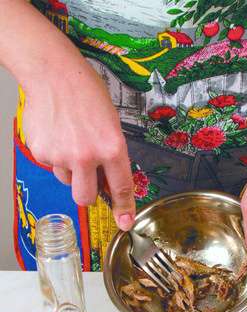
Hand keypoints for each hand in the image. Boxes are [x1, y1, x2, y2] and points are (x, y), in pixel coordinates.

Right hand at [23, 55, 134, 230]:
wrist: (54, 74)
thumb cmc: (86, 94)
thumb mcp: (112, 124)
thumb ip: (112, 156)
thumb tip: (110, 182)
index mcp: (111, 148)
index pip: (121, 187)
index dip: (124, 209)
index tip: (124, 222)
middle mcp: (86, 156)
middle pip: (86, 198)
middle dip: (88, 193)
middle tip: (88, 176)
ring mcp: (61, 156)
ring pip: (67, 181)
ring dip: (71, 170)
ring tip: (71, 141)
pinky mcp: (41, 152)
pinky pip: (52, 166)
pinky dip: (55, 156)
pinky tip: (58, 135)